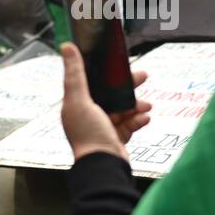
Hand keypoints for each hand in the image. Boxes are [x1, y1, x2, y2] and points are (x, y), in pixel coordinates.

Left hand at [59, 43, 151, 160]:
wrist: (103, 166)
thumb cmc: (88, 135)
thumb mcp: (79, 100)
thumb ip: (75, 73)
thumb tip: (67, 47)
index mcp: (76, 105)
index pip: (92, 82)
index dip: (106, 72)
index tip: (119, 63)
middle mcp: (88, 116)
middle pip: (111, 94)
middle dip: (128, 86)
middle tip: (143, 76)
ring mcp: (103, 128)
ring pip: (122, 109)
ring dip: (136, 105)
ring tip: (147, 104)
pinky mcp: (115, 139)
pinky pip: (129, 125)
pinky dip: (138, 120)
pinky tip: (146, 118)